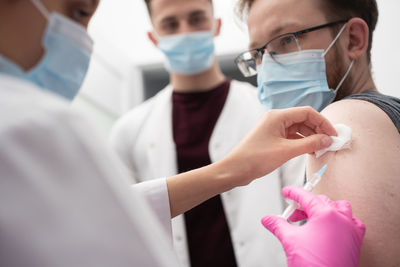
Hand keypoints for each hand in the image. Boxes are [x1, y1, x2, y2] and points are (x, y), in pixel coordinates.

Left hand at [219, 106, 336, 185]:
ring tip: (321, 149)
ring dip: (311, 138)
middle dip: (318, 130)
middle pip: (303, 120)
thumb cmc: (256, 158)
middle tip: (329, 143)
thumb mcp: (286, 151)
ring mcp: (273, 128)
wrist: (236, 169)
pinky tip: (310, 151)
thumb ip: (309, 144)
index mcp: (278, 116)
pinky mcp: (272, 138)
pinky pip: (291, 136)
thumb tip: (327, 140)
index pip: (307, 112)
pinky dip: (302, 143)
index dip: (323, 122)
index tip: (333, 134)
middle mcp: (276, 119)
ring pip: (298, 129)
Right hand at [262, 186, 365, 266]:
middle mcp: (341, 219)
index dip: (293, 193)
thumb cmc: (313, 265)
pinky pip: (352, 222)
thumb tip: (268, 219)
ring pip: (339, 208)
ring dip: (325, 209)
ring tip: (312, 217)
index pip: (306, 196)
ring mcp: (350, 229)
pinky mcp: (355, 240)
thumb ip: (278, 225)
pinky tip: (331, 227)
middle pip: (321, 201)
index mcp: (326, 215)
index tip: (287, 193)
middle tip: (293, 212)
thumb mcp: (290, 240)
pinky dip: (341, 220)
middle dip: (305, 204)